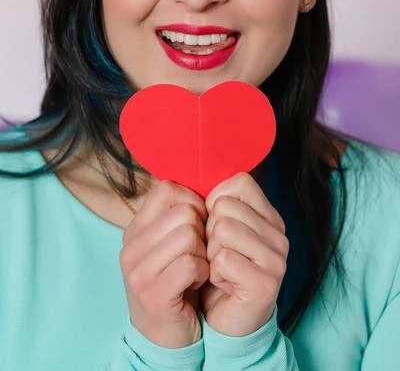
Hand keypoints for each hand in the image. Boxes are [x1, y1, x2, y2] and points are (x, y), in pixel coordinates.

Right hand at [119, 180, 209, 347]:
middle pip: (184, 211)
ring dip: (204, 253)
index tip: (198, 224)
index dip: (192, 202)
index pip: (167, 189)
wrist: (165, 338)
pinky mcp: (154, 294)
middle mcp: (131, 247)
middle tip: (200, 252)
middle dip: (202, 230)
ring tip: (197, 268)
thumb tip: (207, 186)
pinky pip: (192, 264)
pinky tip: (196, 282)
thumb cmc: (177, 283)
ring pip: (189, 235)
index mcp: (135, 229)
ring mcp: (139, 271)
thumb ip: (179, 216)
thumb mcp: (170, 245)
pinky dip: (203, 272)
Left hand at [200, 172, 288, 336]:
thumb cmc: (218, 270)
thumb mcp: (216, 231)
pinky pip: (223, 259)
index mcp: (269, 216)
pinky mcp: (267, 283)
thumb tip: (194, 178)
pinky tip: (224, 285)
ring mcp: (277, 258)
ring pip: (223, 229)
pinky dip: (214, 274)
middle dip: (209, 231)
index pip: (240, 181)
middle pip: (226, 206)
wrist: (225, 322)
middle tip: (218, 255)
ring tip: (221, 269)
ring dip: (211, 253)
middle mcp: (279, 234)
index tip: (215, 225)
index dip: (216, 201)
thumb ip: (215, 203)